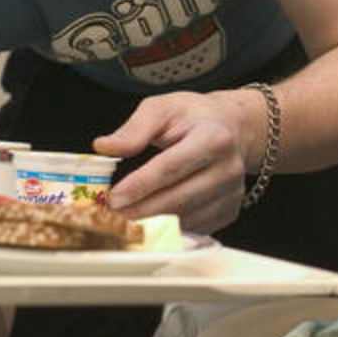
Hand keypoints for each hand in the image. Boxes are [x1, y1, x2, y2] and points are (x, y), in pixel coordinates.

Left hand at [95, 90, 261, 234]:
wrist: (231, 128)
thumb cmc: (193, 118)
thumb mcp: (163, 108)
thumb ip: (134, 128)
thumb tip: (105, 146)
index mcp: (214, 137)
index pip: (171, 167)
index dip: (140, 185)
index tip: (114, 197)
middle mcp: (229, 168)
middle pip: (178, 198)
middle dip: (141, 210)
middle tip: (112, 215)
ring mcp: (232, 193)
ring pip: (185, 218)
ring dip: (152, 223)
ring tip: (125, 217)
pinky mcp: (229, 211)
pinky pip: (194, 227)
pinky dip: (169, 227)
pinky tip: (149, 219)